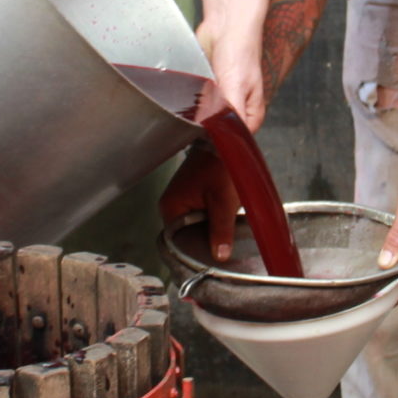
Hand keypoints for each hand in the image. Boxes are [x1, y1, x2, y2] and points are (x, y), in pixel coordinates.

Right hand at [160, 145, 241, 261]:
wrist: (225, 140)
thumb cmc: (220, 166)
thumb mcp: (223, 202)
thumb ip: (221, 230)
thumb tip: (219, 257)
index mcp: (171, 207)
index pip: (178, 240)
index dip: (195, 250)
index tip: (213, 257)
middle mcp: (171, 204)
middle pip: (187, 234)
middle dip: (206, 239)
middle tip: (224, 247)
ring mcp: (181, 199)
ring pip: (196, 225)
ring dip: (211, 229)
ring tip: (226, 232)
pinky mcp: (192, 194)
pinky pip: (201, 214)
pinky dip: (213, 218)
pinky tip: (225, 219)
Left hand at [194, 10, 268, 131]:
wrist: (225, 25)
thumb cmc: (239, 52)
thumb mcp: (236, 88)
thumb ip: (231, 116)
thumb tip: (224, 139)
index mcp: (250, 114)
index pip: (236, 140)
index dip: (221, 142)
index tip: (206, 141)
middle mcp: (237, 109)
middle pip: (220, 131)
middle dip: (207, 128)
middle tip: (195, 125)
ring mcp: (221, 100)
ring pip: (206, 118)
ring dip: (197, 115)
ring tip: (191, 110)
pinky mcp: (207, 89)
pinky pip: (197, 103)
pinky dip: (191, 102)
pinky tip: (186, 100)